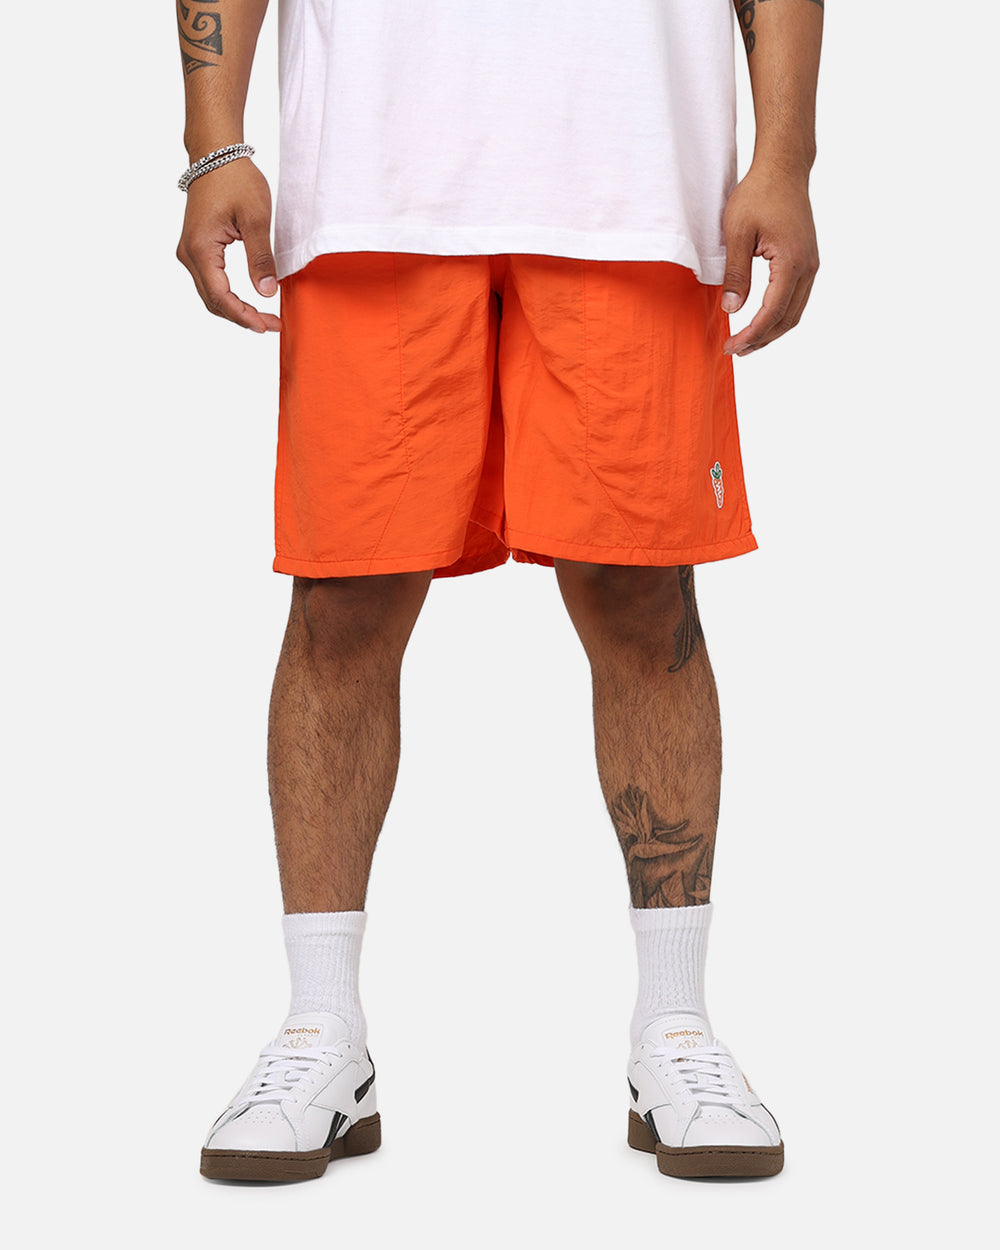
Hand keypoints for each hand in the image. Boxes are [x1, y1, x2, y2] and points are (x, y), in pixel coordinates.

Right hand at [176, 160, 281, 332]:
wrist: (215, 154)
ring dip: (235, 309)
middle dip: (242, 317)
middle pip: (212, 301)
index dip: (244, 316)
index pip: (220, 296)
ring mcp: (189, 251)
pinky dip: (228, 296)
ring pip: (210, 294)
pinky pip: (210, 282)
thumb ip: (261, 258)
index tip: (267, 326)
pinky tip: (249, 300)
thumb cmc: (235, 179)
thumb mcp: (256, 218)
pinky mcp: (196, 248)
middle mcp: (188, 253)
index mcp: (200, 248)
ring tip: (263, 317)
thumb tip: (267, 293)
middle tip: (271, 325)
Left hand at [720, 165, 818, 355]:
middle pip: (787, 319)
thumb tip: (731, 308)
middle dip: (761, 339)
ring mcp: (811, 264)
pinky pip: (796, 299)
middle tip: (734, 350)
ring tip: (746, 342)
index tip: (731, 346)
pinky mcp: (807, 261)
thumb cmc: (758, 194)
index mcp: (791, 262)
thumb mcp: (737, 233)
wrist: (783, 168)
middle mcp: (808, 267)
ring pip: (794, 312)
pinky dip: (778, 315)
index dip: (751, 334)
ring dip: (771, 331)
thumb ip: (735, 273)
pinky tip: (760, 320)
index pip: (771, 312)